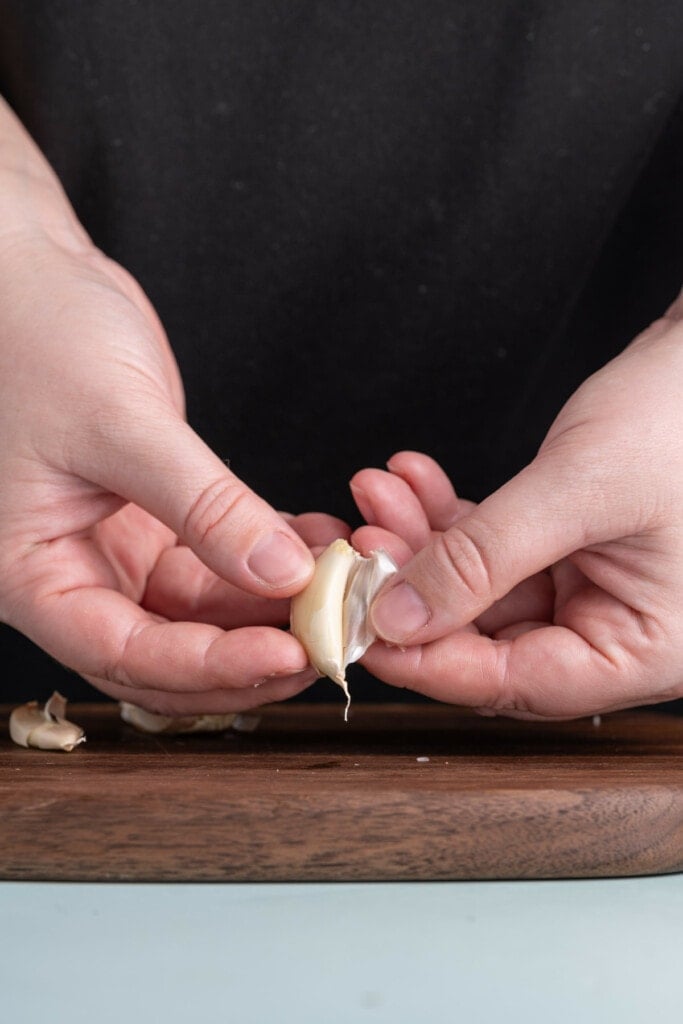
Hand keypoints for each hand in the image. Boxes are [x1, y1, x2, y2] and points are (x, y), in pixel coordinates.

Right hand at [0, 226, 347, 713]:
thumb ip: (203, 504)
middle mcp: (72, 574)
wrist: (29, 278)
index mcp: (32, 573)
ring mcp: (116, 549)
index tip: (287, 654)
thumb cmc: (36, 336)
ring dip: (270, 610)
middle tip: (326, 642)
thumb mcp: (120, 423)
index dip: (208, 667)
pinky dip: (270, 560)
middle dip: (246, 657)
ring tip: (337, 591)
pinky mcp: (155, 521)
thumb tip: (282, 573)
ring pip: (203, 613)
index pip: (123, 652)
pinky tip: (318, 545)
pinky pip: (221, 564)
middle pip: (166, 653)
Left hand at [350, 297, 682, 718]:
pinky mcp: (569, 550)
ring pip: (479, 591)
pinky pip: (493, 549)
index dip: (430, 663)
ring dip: (421, 543)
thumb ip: (484, 558)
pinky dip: (449, 518)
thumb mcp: (579, 488)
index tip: (360, 632)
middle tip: (357, 551)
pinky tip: (411, 480)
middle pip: (488, 641)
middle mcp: (618, 630)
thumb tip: (397, 618)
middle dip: (414, 589)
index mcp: (644, 649)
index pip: (518, 684)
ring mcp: (592, 590)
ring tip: (376, 496)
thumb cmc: (681, 416)